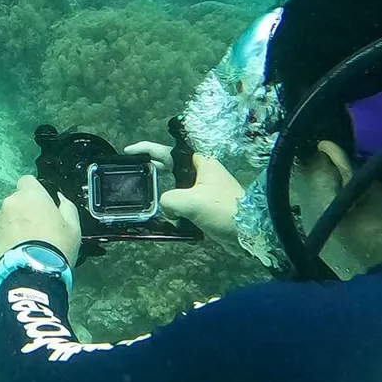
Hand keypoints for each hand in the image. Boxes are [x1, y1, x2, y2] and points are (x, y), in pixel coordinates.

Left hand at [0, 176, 81, 268]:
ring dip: (10, 227)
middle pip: (15, 202)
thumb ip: (66, 206)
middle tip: (35, 231)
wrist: (33, 276)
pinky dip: (2, 242)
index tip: (40, 206)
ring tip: (22, 246)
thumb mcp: (73, 226)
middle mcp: (8, 204)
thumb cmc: (56, 248)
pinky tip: (13, 254)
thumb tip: (59, 198)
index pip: (27, 181)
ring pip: (3, 219)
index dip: (34, 193)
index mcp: (30, 196)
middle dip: (22, 212)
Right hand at [128, 143, 243, 242]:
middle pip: (171, 165)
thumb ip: (168, 200)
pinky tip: (166, 216)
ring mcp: (205, 188)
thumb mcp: (189, 202)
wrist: (251, 232)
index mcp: (201, 162)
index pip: (168, 150)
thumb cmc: (223, 210)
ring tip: (148, 198)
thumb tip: (168, 208)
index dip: (147, 149)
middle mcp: (203, 171)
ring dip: (164, 193)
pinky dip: (174, 207)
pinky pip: (184, 201)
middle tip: (135, 173)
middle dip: (154, 170)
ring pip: (177, 186)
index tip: (130, 152)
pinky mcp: (206, 205)